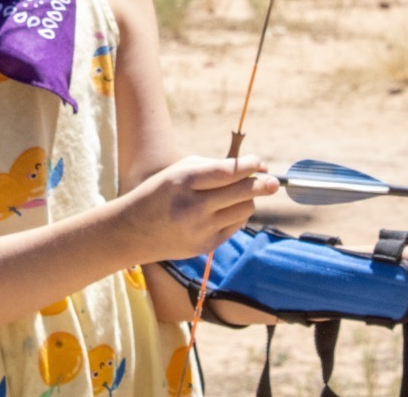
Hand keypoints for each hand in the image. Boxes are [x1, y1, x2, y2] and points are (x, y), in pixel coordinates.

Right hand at [120, 155, 278, 261]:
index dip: (248, 166)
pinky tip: (228, 208)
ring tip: (243, 192)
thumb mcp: (180, 171)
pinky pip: (235, 226)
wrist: (133, 231)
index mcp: (184, 182)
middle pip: (241, 193)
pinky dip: (237, 214)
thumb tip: (256, 168)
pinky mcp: (206, 246)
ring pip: (243, 210)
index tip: (259, 162)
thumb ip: (215, 167)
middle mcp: (193, 207)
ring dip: (249, 198)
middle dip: (262, 184)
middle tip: (274, 180)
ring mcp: (200, 230)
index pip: (227, 172)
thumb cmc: (161, 191)